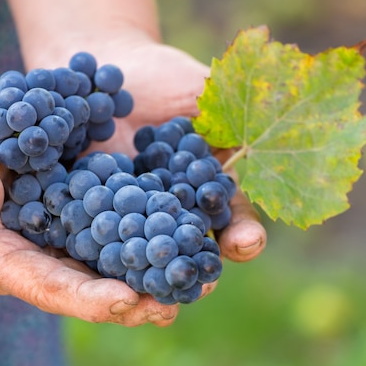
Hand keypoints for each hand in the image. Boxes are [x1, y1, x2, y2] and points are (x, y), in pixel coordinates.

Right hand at [0, 80, 177, 326]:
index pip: (46, 287)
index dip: (85, 297)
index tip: (126, 300)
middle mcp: (32, 263)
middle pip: (83, 291)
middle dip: (128, 301)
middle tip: (172, 305)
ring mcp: (54, 245)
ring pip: (103, 271)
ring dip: (146, 279)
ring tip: (190, 285)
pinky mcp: (73, 222)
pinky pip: (110, 239)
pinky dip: (142, 244)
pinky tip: (178, 243)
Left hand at [75, 41, 267, 286]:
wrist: (109, 70)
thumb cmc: (166, 76)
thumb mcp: (204, 88)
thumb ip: (231, 116)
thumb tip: (267, 134)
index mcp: (213, 186)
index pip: (235, 217)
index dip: (244, 232)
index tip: (246, 242)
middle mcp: (180, 207)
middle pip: (194, 246)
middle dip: (199, 267)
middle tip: (201, 287)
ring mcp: (139, 211)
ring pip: (149, 250)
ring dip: (153, 274)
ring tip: (155, 295)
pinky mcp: (98, 208)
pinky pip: (102, 234)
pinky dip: (104, 252)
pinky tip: (104, 270)